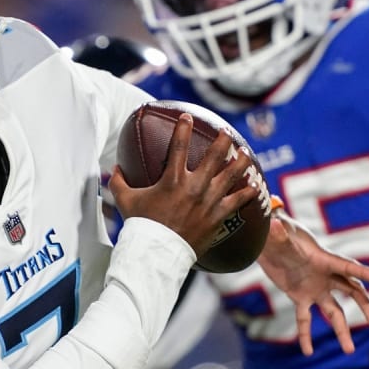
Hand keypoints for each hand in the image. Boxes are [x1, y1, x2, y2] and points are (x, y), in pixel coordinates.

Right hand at [110, 113, 257, 257]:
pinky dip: (247, 193)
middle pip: (214, 156)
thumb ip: (120, 183)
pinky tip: (254, 186)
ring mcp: (208, 201)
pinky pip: (237, 202)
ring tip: (245, 152)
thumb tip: (113, 170)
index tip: (187, 116)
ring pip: (231, 175)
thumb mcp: (125, 201)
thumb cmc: (141, 226)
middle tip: (226, 132)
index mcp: (172, 179)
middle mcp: (194, 186)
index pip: (179, 146)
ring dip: (240, 161)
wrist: (158, 253)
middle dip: (222, 140)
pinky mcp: (217, 217)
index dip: (183, 127)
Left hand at [258, 212, 368, 355]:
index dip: (364, 273)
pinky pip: (305, 319)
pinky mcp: (300, 297)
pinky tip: (308, 352)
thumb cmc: (277, 233)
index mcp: (325, 260)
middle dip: (365, 307)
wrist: (267, 242)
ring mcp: (315, 288)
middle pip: (352, 292)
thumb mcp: (279, 234)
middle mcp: (325, 276)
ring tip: (349, 351)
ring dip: (342, 330)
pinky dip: (305, 335)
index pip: (348, 268)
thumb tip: (274, 225)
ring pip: (334, 312)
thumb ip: (279, 234)